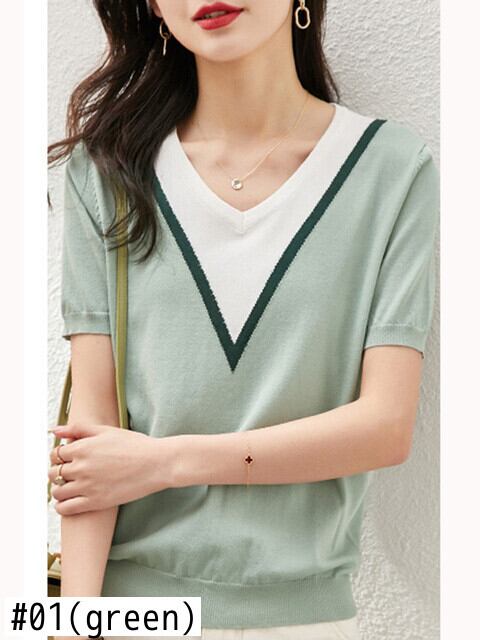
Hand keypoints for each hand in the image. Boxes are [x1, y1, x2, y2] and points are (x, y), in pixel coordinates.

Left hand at [48, 423, 175, 514]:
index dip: (59, 456)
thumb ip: (78, 429)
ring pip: (57, 492)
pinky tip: (70, 501)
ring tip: (69, 488)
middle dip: (57, 473)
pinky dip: (62, 506)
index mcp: (83, 447)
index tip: (67, 459)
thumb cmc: (135, 445)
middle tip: (68, 473)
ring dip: (59, 490)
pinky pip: (66, 508)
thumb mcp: (106, 430)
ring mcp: (87, 486)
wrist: (157, 463)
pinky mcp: (95, 502)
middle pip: (53, 473)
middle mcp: (81, 467)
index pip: (55, 454)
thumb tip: (54, 430)